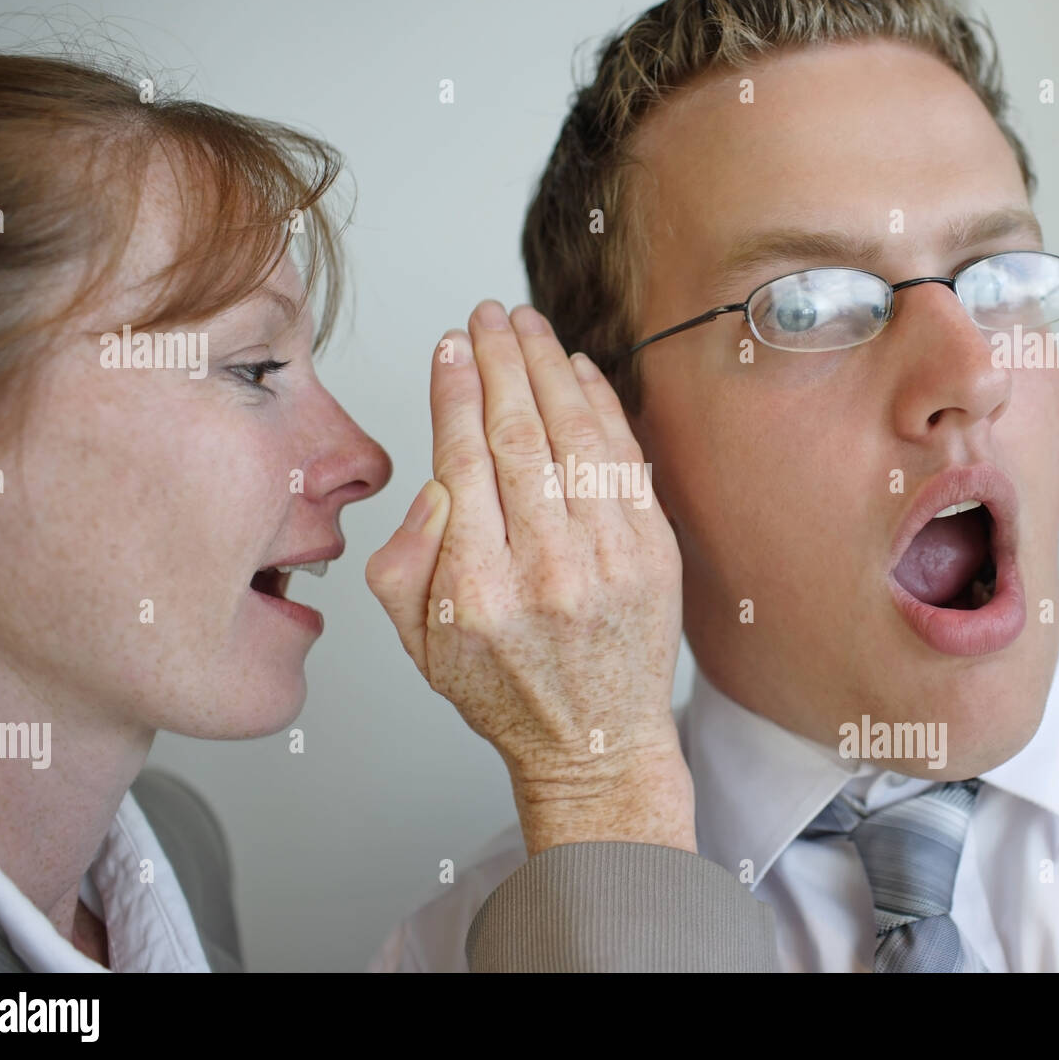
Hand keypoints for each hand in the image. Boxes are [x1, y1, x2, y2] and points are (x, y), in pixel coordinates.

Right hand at [366, 301, 692, 855]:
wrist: (594, 742)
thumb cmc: (505, 691)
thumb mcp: (419, 643)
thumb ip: (405, 559)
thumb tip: (438, 479)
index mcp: (476, 589)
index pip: (463, 459)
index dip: (455, 390)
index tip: (450, 348)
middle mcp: (545, 568)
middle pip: (519, 432)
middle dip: (500, 359)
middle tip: (487, 316)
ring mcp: (608, 559)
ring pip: (574, 435)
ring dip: (549, 367)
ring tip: (527, 326)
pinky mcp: (654, 553)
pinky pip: (625, 460)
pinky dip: (603, 406)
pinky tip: (579, 370)